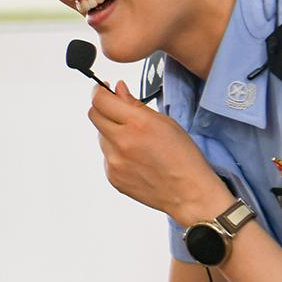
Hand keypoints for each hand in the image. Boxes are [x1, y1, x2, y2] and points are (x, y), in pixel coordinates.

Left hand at [88, 81, 232, 225]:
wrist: (188, 193)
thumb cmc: (184, 158)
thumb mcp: (165, 122)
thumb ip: (135, 105)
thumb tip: (118, 89)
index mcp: (138, 124)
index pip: (101, 100)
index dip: (99, 91)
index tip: (101, 88)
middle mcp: (122, 143)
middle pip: (94, 115)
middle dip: (102, 108)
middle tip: (115, 109)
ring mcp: (115, 162)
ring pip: (101, 136)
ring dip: (111, 132)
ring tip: (135, 140)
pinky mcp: (112, 176)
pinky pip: (106, 156)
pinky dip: (115, 152)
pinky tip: (135, 157)